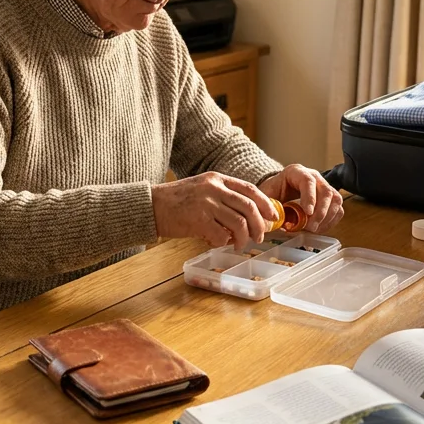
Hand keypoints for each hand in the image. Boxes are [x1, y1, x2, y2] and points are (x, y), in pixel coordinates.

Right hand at [151, 172, 278, 249]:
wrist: (151, 206)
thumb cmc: (176, 201)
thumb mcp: (201, 189)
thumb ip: (222, 197)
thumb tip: (246, 217)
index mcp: (217, 178)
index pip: (249, 189)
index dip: (265, 204)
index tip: (273, 216)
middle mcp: (214, 188)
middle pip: (249, 207)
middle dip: (258, 225)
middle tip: (259, 236)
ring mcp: (206, 203)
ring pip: (239, 223)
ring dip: (243, 238)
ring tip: (239, 244)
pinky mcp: (197, 220)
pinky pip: (221, 235)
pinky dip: (223, 243)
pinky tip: (218, 243)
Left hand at [258, 165, 344, 232]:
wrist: (276, 192)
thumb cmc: (272, 193)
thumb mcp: (266, 196)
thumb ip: (270, 206)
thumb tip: (276, 219)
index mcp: (296, 172)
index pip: (308, 181)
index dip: (310, 197)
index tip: (307, 213)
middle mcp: (313, 176)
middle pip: (325, 191)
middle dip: (320, 212)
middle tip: (310, 227)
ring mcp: (323, 186)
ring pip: (335, 199)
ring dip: (327, 217)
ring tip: (314, 229)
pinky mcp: (329, 197)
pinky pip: (337, 208)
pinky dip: (330, 221)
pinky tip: (319, 228)